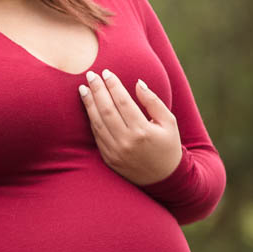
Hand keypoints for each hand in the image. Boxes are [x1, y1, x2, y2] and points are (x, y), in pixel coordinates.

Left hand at [80, 68, 183, 185]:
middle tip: (90, 75)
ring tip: (83, 88)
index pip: (122, 102)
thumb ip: (153, 102)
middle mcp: (127, 141)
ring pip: (97, 122)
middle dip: (97, 90)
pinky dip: (92, 119)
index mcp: (143, 131)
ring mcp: (115, 151)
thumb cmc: (168, 146)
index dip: (113, 85)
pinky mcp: (108, 158)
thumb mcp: (169, 122)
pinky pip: (96, 135)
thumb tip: (138, 83)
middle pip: (106, 109)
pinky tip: (88, 107)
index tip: (106, 72)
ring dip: (89, 103)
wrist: (164, 179)